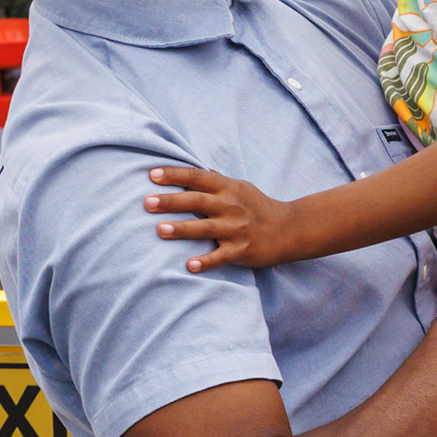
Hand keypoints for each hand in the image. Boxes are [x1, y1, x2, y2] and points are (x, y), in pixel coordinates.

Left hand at [145, 165, 303, 273]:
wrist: (289, 228)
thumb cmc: (258, 206)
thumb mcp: (240, 188)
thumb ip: (216, 181)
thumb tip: (193, 171)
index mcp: (228, 188)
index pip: (197, 177)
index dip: (175, 175)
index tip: (152, 175)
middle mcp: (230, 206)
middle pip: (197, 201)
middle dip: (171, 201)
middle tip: (147, 202)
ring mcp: (236, 229)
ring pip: (205, 228)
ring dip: (182, 229)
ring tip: (160, 230)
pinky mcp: (242, 250)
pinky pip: (221, 256)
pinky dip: (206, 261)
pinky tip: (190, 265)